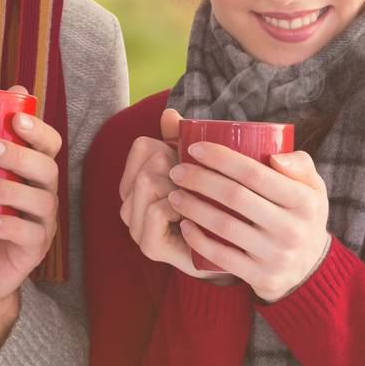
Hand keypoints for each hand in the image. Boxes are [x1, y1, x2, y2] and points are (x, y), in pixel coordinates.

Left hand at [0, 86, 62, 325]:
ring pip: (42, 200)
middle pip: (47, 166)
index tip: (14, 117)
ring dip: (11, 188)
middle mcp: (43, 193)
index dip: (38, 128)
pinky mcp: (33, 249)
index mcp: (29, 171)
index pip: (48, 143)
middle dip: (19, 153)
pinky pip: (29, 234)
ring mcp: (42, 222)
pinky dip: (8, 225)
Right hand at [117, 109, 231, 281]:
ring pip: (147, 182)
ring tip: (196, 205)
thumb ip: (180, 139)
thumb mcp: (198, 167)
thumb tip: (169, 113)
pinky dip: (176, 209)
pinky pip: (155, 210)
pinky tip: (193, 220)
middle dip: (178, 170)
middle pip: (147, 164)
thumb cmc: (217, 205)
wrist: (235, 252)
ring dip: (179, 189)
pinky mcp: (149, 246)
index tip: (189, 167)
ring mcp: (136, 226)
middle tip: (198, 191)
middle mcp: (129, 204)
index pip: (142, 146)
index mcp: (135, 182)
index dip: (170, 149)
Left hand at [167, 143, 331, 302]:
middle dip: (198, 179)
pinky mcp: (262, 277)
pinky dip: (198, 240)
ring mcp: (277, 256)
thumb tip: (275, 156)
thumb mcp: (312, 187)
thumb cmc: (301, 215)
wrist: (310, 270)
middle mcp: (293, 229)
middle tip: (176, 171)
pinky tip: (183, 225)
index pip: (255, 173)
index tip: (194, 148)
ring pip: (224, 226)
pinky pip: (223, 257)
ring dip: (192, 207)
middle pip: (234, 196)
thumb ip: (299, 163)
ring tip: (174, 194)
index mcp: (305, 200)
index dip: (221, 158)